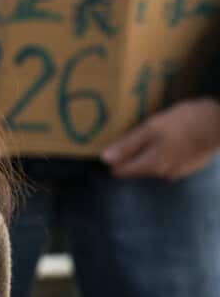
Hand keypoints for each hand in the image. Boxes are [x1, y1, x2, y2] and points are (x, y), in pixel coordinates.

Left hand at [101, 97, 219, 180]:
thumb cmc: (183, 123)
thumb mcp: (150, 129)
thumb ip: (128, 145)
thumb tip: (105, 159)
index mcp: (152, 165)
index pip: (123, 171)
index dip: (115, 160)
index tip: (111, 147)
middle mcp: (165, 173)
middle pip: (139, 168)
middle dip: (133, 155)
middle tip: (132, 136)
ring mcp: (180, 170)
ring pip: (156, 164)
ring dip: (152, 152)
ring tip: (153, 134)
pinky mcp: (192, 164)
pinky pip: (171, 160)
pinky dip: (167, 151)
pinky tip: (171, 138)